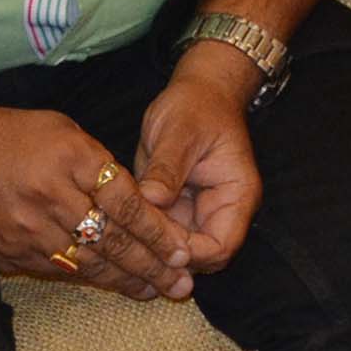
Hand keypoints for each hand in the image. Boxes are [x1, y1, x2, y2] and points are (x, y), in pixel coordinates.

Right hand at [0, 106, 191, 300]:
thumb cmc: (22, 137)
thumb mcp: (72, 135)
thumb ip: (106, 171)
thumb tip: (146, 210)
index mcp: (71, 160)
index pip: (125, 204)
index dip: (158, 232)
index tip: (184, 252)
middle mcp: (48, 197)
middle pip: (110, 240)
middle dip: (151, 266)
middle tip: (182, 284)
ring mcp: (25, 229)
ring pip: (87, 263)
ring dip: (125, 280)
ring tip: (157, 290)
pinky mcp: (9, 252)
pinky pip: (59, 271)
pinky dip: (91, 279)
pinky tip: (116, 284)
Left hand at [138, 43, 264, 272]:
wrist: (198, 92)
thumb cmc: (196, 106)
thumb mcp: (179, 132)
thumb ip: (167, 169)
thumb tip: (150, 202)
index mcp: (236, 196)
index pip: (220, 247)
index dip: (188, 254)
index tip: (151, 241)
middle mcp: (220, 211)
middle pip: (198, 258)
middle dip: (165, 257)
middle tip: (126, 245)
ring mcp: (197, 212)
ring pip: (175, 251)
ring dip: (149, 249)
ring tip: (116, 240)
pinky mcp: (174, 208)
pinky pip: (158, 233)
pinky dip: (139, 235)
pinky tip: (114, 230)